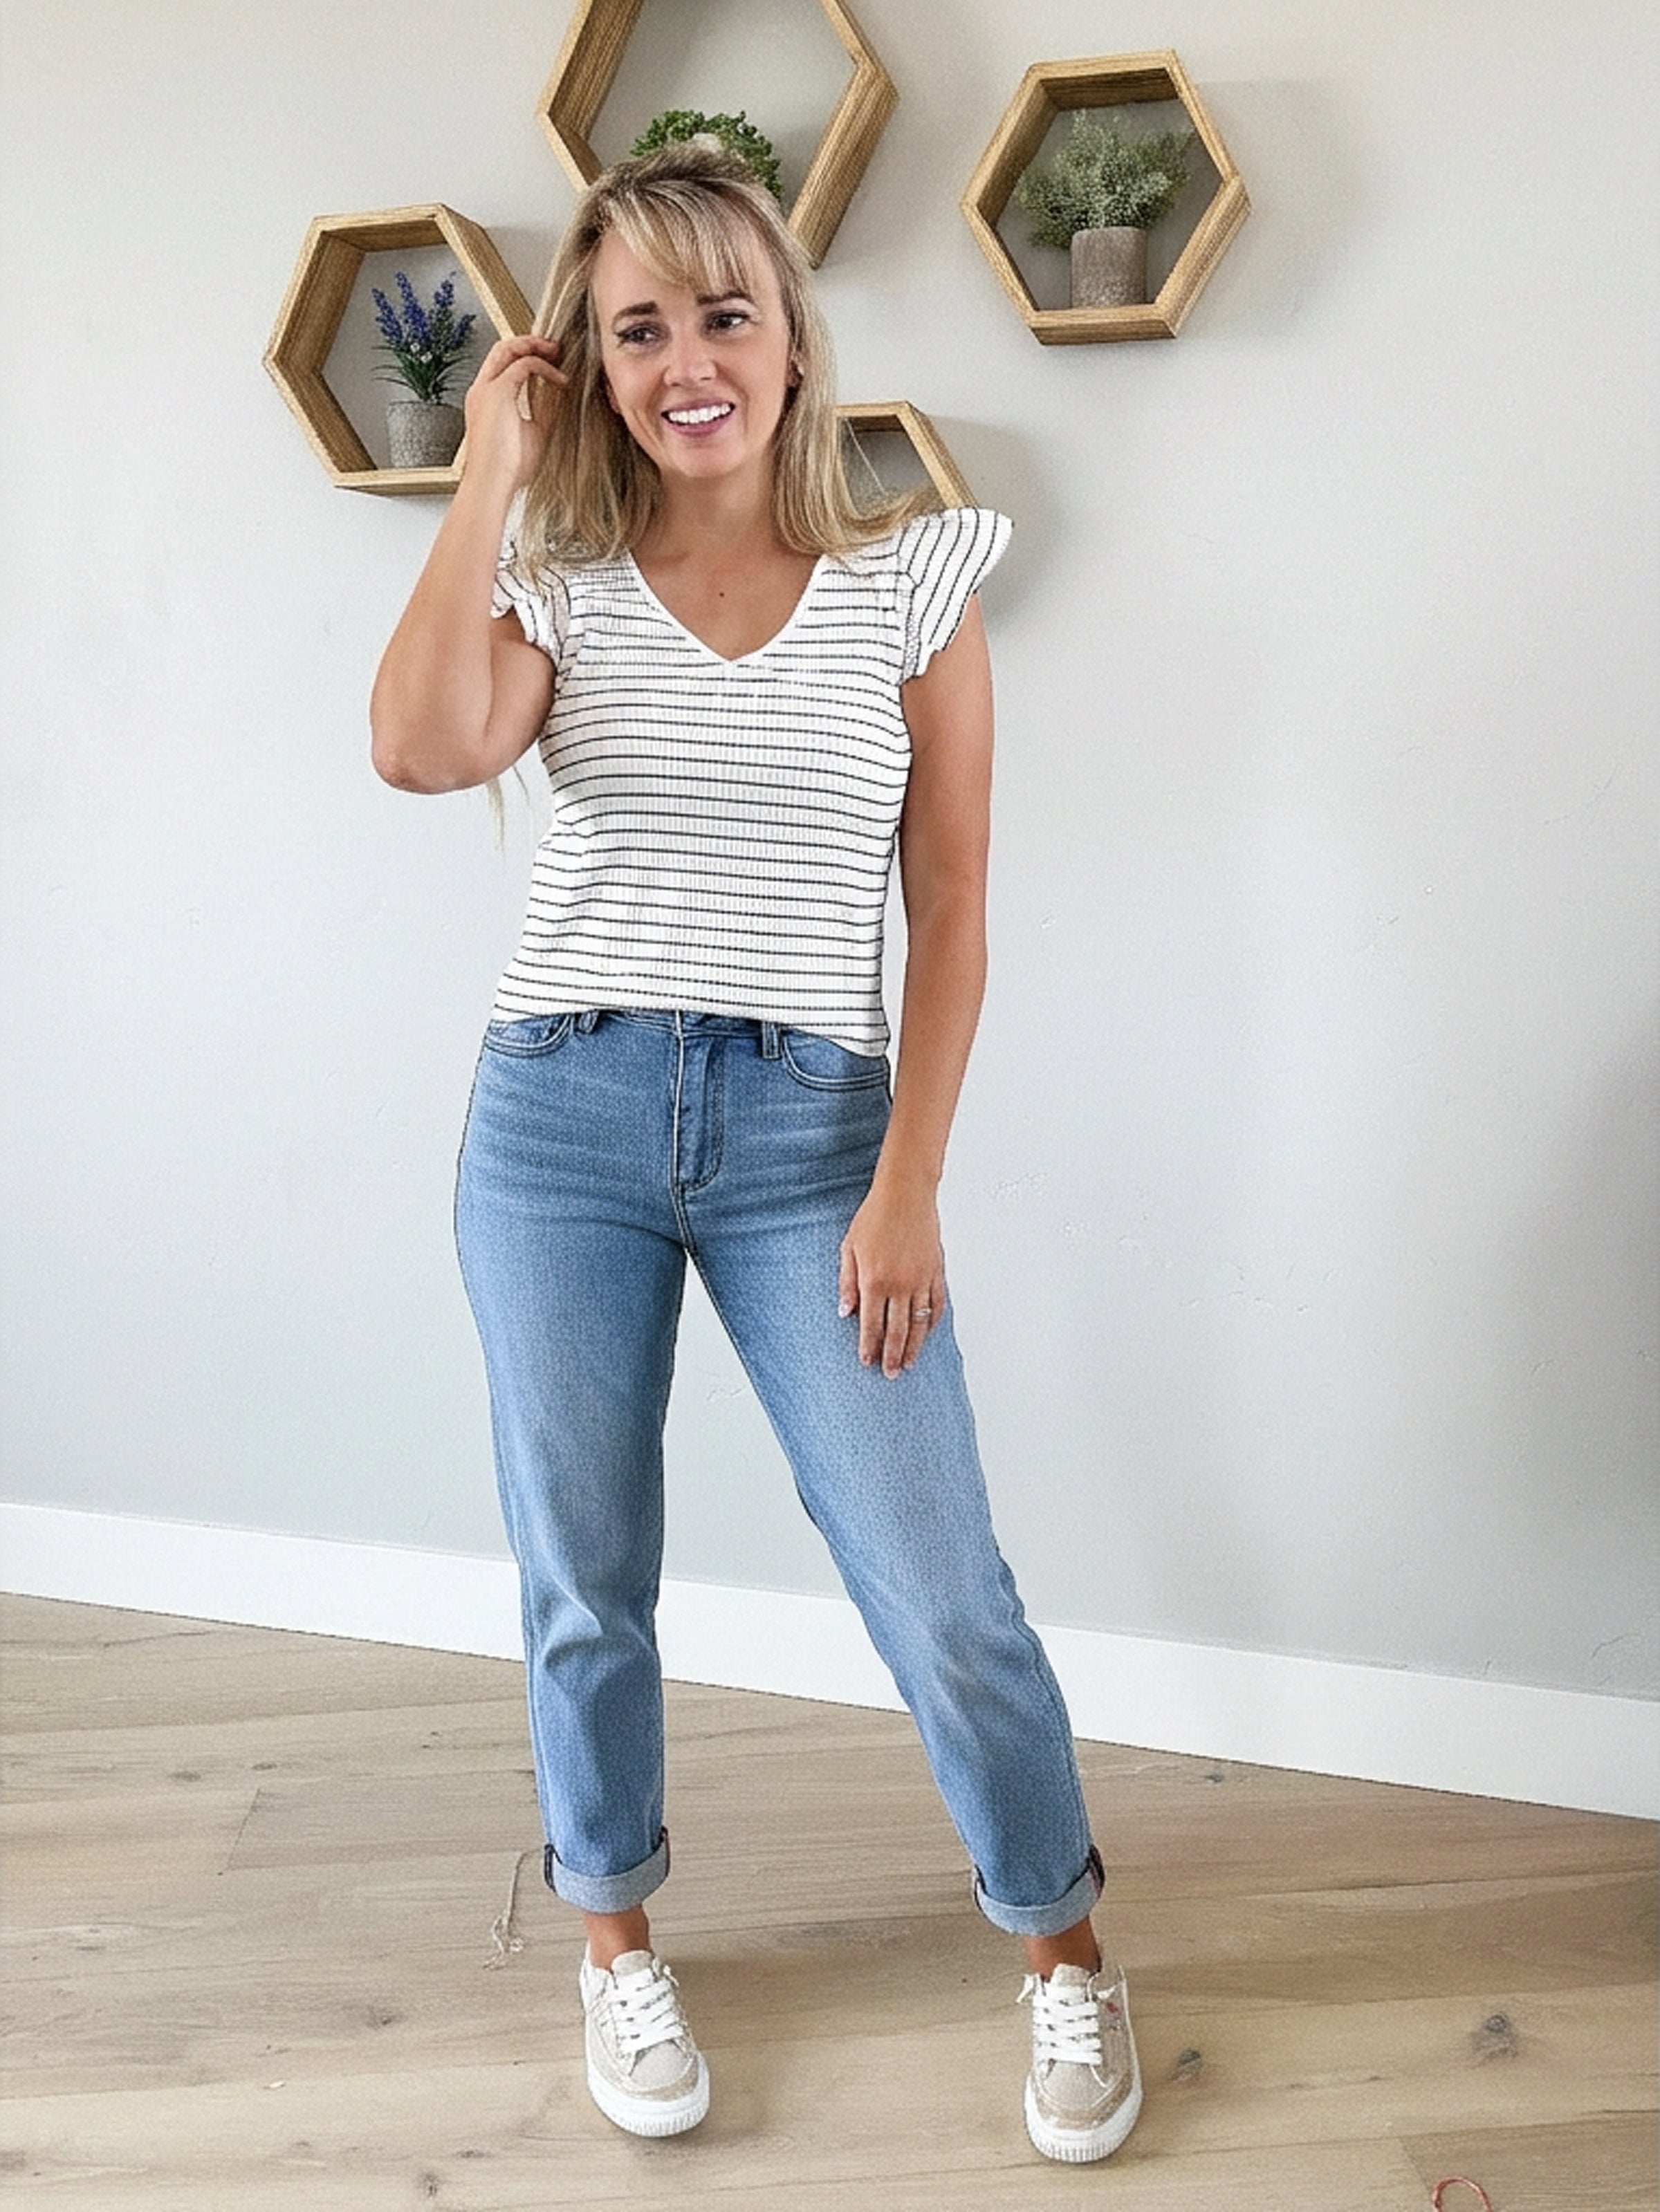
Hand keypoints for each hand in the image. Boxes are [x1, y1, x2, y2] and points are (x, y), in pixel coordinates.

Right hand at [462, 333, 567, 494]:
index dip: (525, 356)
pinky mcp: (496, 393)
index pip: (502, 366)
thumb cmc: (509, 470)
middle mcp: (481, 391)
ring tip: (557, 353)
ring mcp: (486, 390)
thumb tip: (560, 396)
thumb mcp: (535, 433)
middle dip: (529, 343)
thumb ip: (544, 412)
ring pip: (508, 349)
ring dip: (535, 346)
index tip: (549, 361)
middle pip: (501, 349)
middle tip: (555, 349)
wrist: (493, 485)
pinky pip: (523, 365)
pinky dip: (545, 368)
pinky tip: (560, 380)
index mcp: (486, 401)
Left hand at [838, 1180, 945, 1378]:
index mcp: (875, 1280)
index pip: (871, 1323)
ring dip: (914, 1346)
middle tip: (891, 1375)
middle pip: (897, 1330)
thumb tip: (845, 1312)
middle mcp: (900, 1284)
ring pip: (919, 1322)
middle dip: (893, 1355)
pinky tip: (926, 1334)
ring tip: (909, 1364)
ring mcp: (921, 1279)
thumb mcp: (849, 1248)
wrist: (906, 1194)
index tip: (867, 1362)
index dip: (869, 1346)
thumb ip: (847, 1282)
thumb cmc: (874, 1217)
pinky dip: (932, 1322)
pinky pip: (937, 1304)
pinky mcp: (936, 1271)